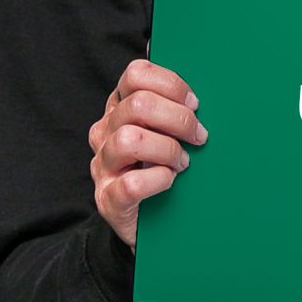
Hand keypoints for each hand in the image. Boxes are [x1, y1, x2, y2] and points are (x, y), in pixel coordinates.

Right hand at [88, 58, 206, 247]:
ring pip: (129, 140)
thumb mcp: (167, 132)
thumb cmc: (164, 168)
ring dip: (168, 150)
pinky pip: (132, 184)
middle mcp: (105, 132)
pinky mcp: (108, 200)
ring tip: (183, 163)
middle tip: (198, 136)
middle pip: (138, 104)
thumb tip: (198, 88)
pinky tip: (170, 181)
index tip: (194, 104)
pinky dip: (158, 180)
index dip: (170, 85)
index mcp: (120, 108)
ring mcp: (103, 166)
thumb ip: (175, 107)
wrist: (151, 226)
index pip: (136, 75)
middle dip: (178, 119)